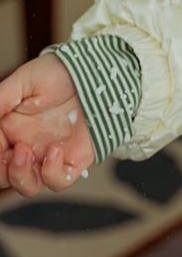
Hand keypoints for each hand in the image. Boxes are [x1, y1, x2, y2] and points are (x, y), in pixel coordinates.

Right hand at [0, 55, 95, 195]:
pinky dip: (52, 174)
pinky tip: (54, 150)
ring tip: (24, 152)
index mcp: (10, 130)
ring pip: (28, 186)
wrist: (96, 70)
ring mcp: (49, 155)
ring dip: (20, 176)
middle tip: (13, 150)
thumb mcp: (23, 82)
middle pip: (4, 176)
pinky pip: (59, 181)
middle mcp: (27, 146)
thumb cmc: (58, 72)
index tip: (0, 140)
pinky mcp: (74, 159)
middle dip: (2, 170)